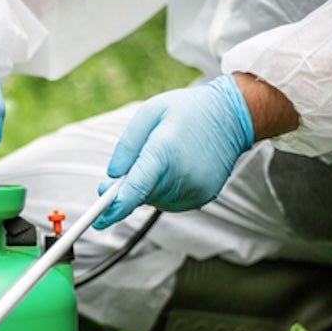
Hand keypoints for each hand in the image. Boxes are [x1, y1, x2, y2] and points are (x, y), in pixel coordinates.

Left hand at [94, 74, 253, 228]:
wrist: (233, 115)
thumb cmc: (189, 110)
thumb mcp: (150, 112)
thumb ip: (127, 145)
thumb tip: (112, 176)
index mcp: (164, 152)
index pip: (135, 189)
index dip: (114, 207)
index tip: (98, 220)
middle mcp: (181, 176)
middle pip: (142, 196)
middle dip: (126, 191)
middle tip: (115, 180)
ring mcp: (195, 189)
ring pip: (156, 201)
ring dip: (147, 189)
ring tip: (159, 161)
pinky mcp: (204, 196)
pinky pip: (172, 202)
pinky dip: (164, 192)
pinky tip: (172, 170)